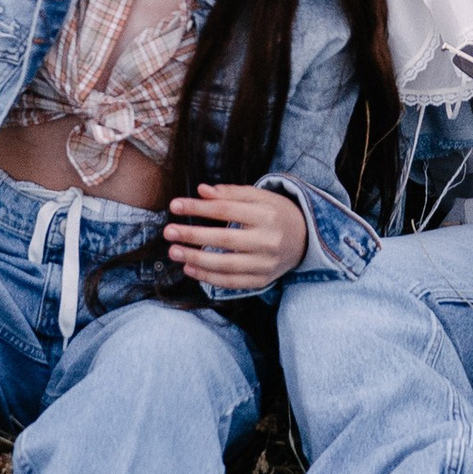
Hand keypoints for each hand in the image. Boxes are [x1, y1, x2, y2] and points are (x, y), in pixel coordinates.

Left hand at [164, 181, 307, 292]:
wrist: (304, 238)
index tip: (174, 206)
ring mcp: (266, 264)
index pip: (226, 210)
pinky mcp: (262, 280)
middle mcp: (267, 241)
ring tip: (174, 252)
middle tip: (168, 232)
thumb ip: (231, 193)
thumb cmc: (276, 212)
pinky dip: (209, 278)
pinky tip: (190, 268)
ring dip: (196, 260)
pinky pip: (232, 283)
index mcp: (266, 215)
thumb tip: (202, 190)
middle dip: (193, 236)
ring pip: (226, 266)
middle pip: (225, 239)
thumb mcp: (259, 196)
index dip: (198, 208)